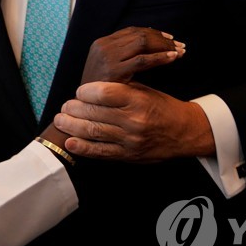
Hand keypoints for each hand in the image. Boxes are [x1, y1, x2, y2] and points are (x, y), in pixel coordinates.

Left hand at [54, 81, 214, 161]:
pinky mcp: (128, 155)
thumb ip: (120, 90)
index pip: (104, 93)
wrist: (185, 132)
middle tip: (64, 106)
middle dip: (74, 109)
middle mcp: (133, 120)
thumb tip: (90, 90)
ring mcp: (130, 140)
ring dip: (73, 126)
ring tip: (61, 120)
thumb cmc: (161, 107)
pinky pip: (101, 152)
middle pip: (95, 113)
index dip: (86, 91)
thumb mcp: (144, 91)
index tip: (79, 91)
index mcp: (137, 99)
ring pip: (94, 131)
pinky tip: (70, 142)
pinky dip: (83, 148)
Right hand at [80, 26, 184, 83]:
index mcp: (102, 43)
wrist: (84, 107)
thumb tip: (149, 44)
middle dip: (162, 39)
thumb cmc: (100, 90)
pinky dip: (160, 57)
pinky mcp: (114, 71)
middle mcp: (103, 46)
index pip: (132, 31)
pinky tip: (173, 58)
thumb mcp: (108, 67)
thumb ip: (123, 55)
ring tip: (180, 52)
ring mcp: (107, 58)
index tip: (169, 39)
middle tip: (180, 45)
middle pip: (140, 35)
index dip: (153, 33)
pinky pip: (143, 60)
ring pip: (143, 43)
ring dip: (164, 46)